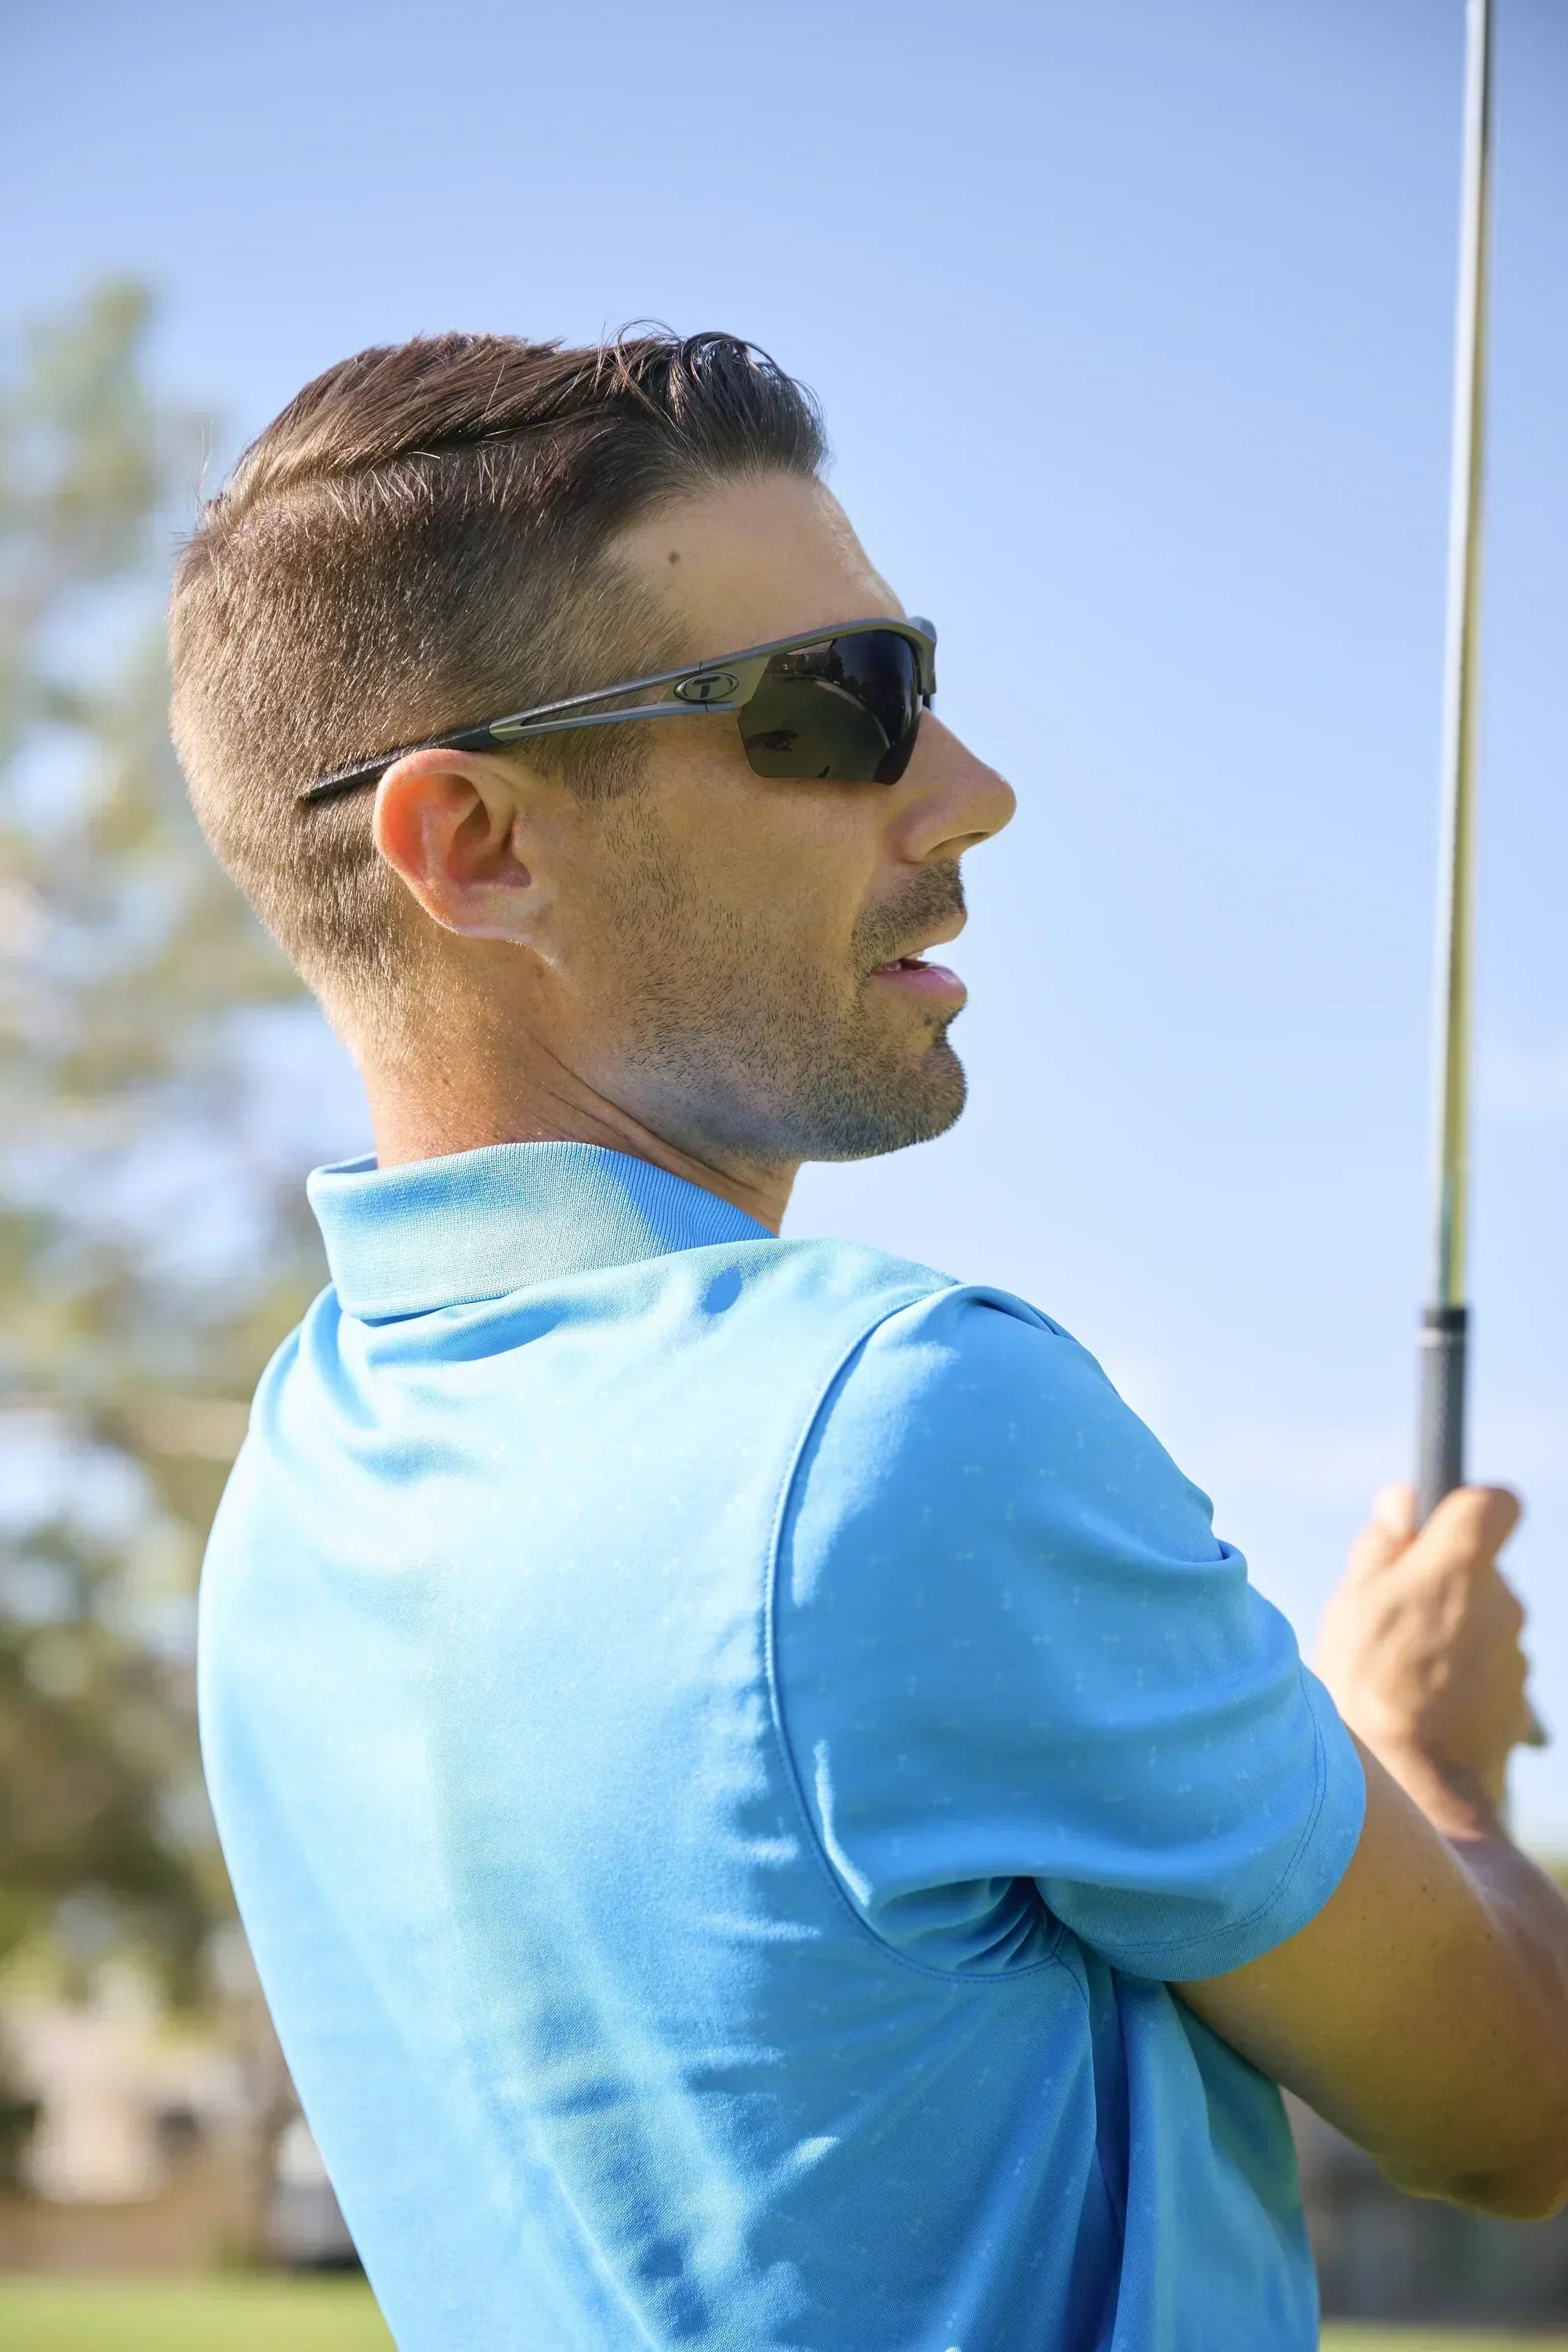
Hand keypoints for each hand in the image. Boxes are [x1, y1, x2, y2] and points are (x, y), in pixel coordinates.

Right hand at [1314, 1483, 1534, 1820]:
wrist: (1416, 1788)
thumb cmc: (1370, 1685)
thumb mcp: (1354, 1601)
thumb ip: (1383, 1544)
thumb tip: (1402, 1501)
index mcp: (1462, 1564)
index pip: (1495, 1502)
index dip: (1464, 1510)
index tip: (1432, 1532)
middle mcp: (1504, 1602)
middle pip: (1480, 1571)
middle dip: (1443, 1584)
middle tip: (1392, 1616)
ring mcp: (1517, 1654)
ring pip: (1482, 1623)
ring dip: (1451, 1634)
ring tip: (1402, 1670)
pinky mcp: (1519, 1700)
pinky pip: (1488, 1670)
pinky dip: (1463, 1677)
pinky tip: (1424, 1703)